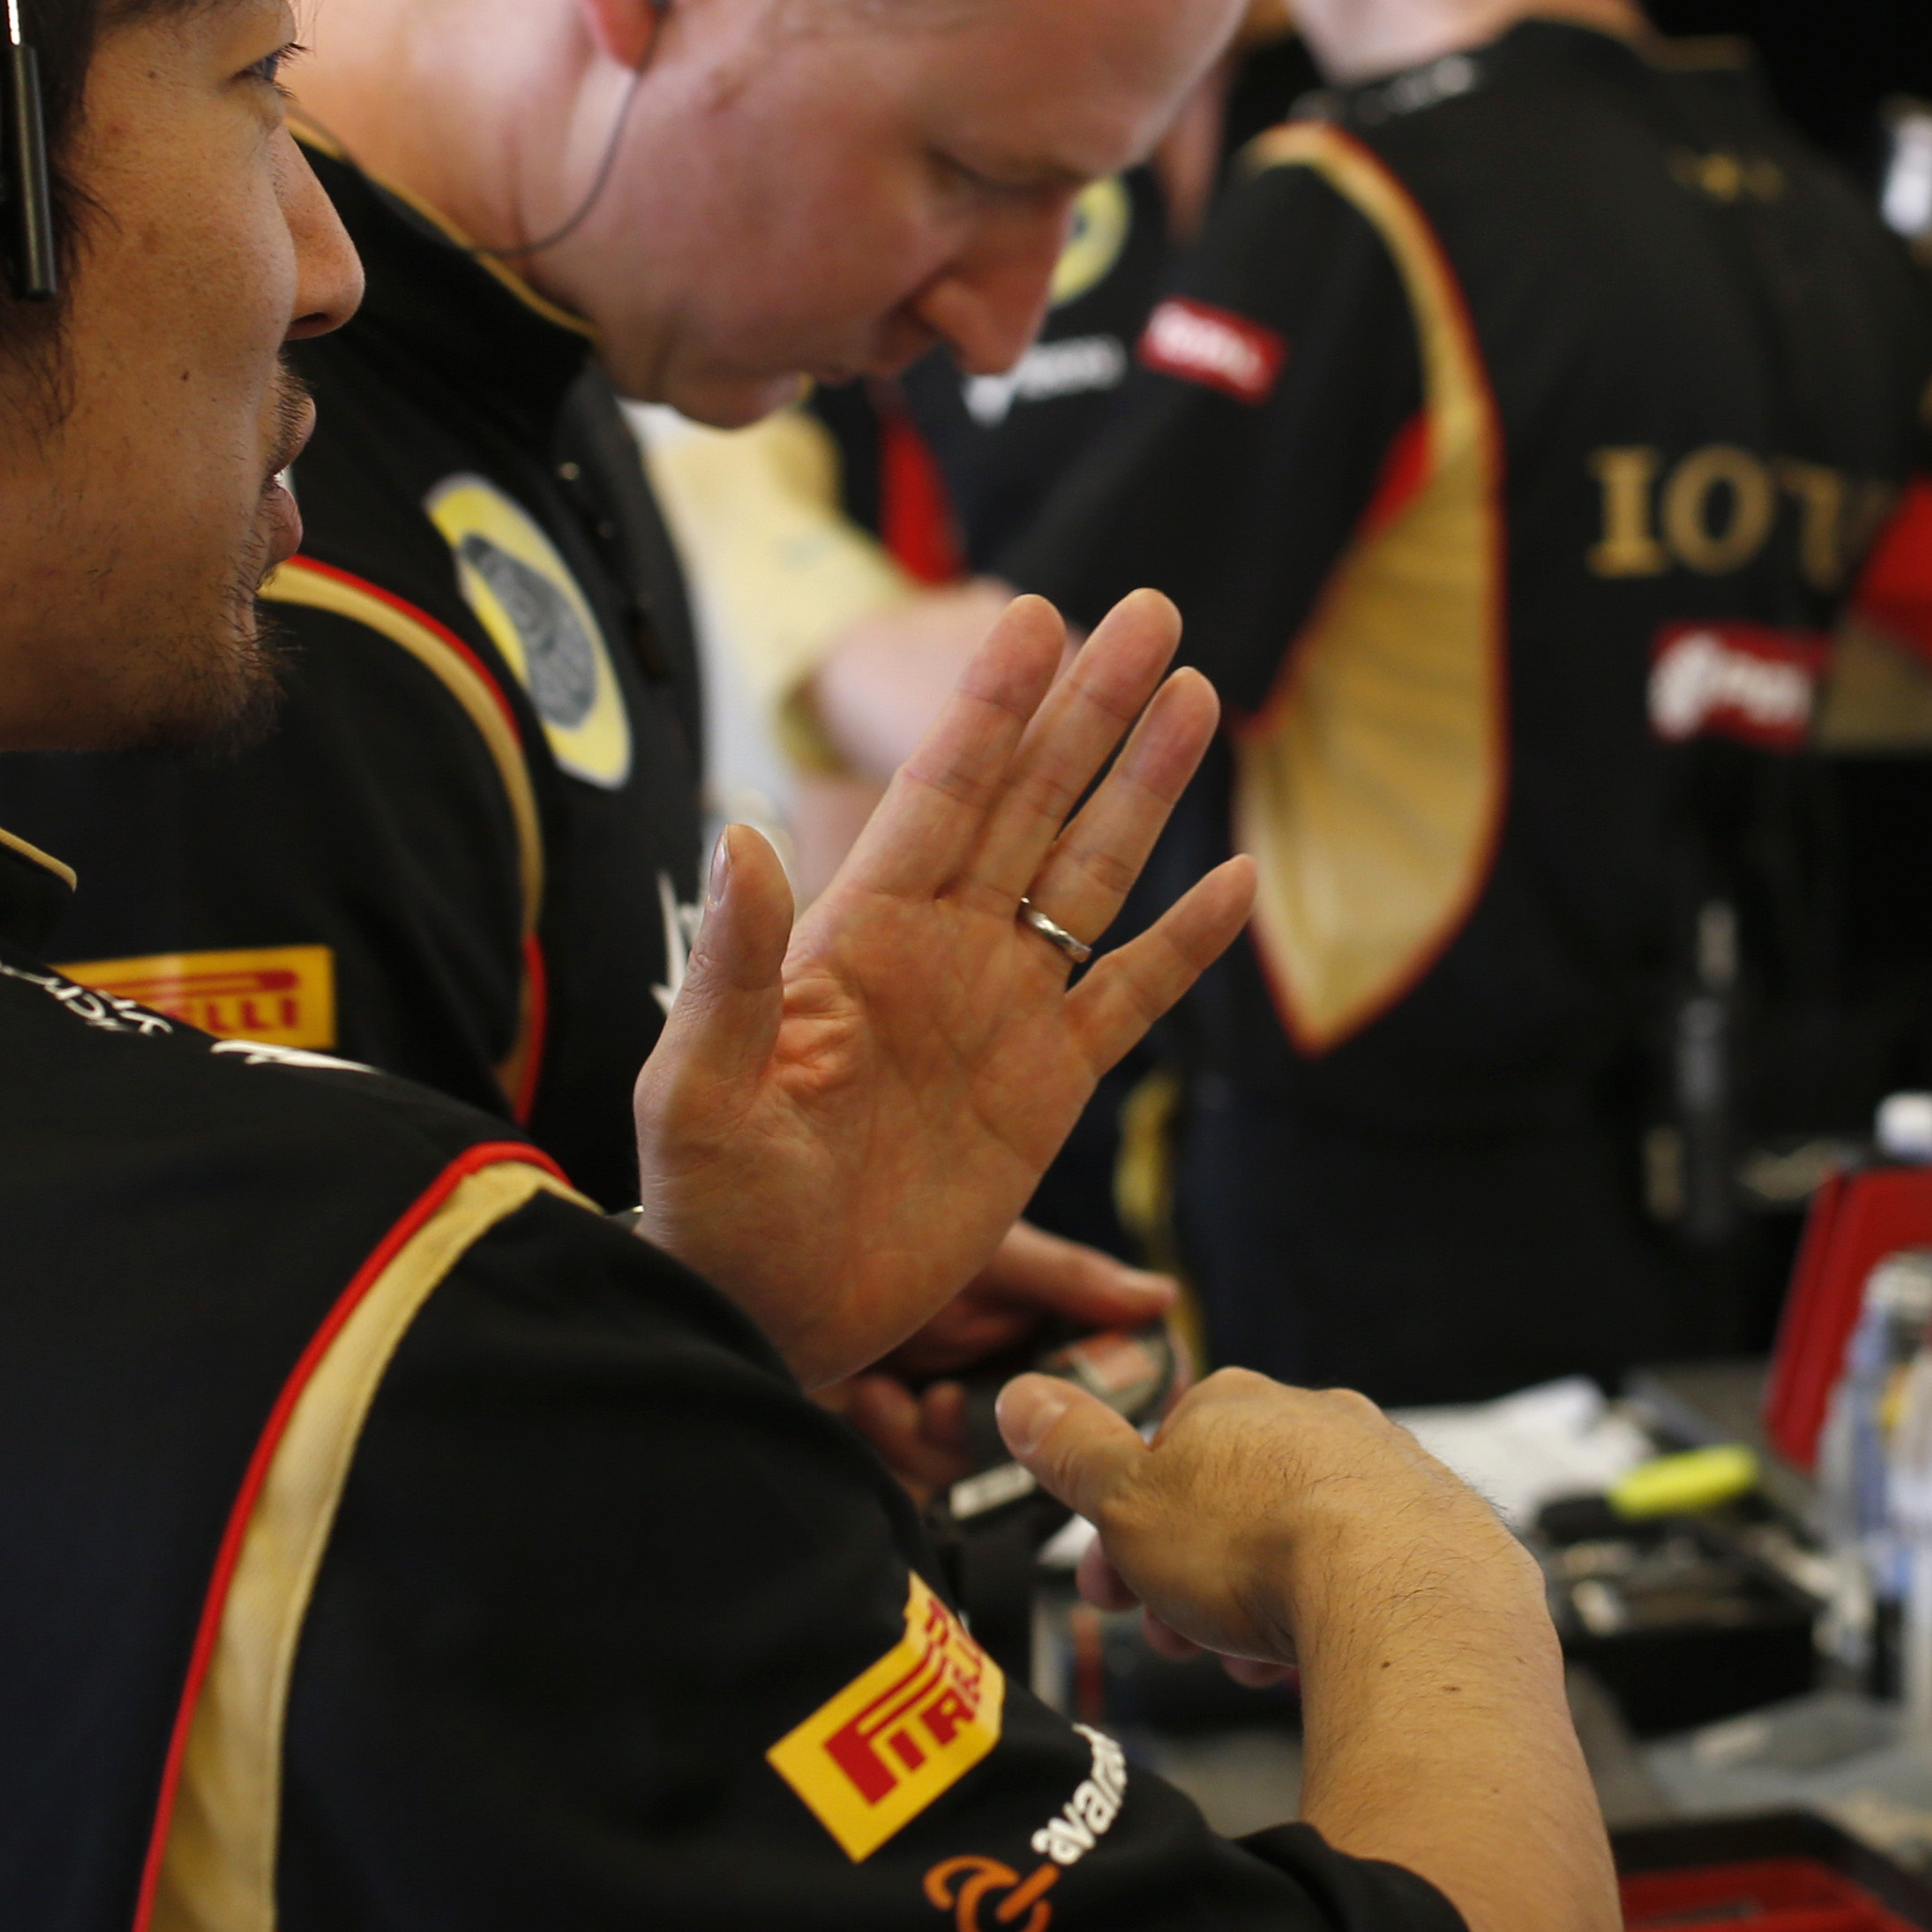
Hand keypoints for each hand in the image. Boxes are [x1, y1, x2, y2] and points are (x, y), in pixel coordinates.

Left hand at [635, 589, 1252, 1388]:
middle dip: (1091, 708)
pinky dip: (1185, 943)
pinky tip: (1235, 879)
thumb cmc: (710, 1209)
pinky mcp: (1047, 1089)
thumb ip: (733, 971)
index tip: (1034, 616)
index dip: (991, 706)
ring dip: (1146, 789)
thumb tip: (744, 838)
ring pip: (1091, 874)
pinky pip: (1130, 997)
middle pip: (1034, 802)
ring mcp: (1001, 1013)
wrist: (762, 1318)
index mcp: (859, 935)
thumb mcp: (696, 1093)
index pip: (940, 794)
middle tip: (1151, 613)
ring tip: (1198, 696)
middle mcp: (941, 951)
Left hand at [822, 1223, 1177, 1502]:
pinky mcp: (904, 1460)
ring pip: (993, 1475)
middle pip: (1053, 1444)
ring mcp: (953, 1423)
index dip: (1118, 1401)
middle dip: (1000, 1431)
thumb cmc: (875, 1245)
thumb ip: (1070, 1280)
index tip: (1113, 1417)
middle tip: (948, 1398)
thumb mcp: (985, 1255)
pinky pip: (935, 1492)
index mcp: (1037, 1325)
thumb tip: (1163, 1297)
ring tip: (892, 1393)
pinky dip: (901, 1451)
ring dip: (937, 1438)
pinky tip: (870, 1402)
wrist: (768, 1293)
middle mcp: (1004, 1377)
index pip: (1108, 1375)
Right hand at [994, 1365, 1526, 1692]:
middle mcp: (1317, 1421)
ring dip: (1248, 1611)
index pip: (1161, 1457)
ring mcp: (1385, 1472)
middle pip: (1225, 1508)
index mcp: (1236, 1404)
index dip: (1123, 1531)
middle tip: (1168, 1639)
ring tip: (1237, 1662)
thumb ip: (1073, 1452)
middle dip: (1184, 1581)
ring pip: (1291, 1549)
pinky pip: (1357, 1578)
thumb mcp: (1127, 1503)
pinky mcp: (1435, 1530)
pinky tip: (1299, 1662)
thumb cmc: (1256, 1546)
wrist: (1401, 1597)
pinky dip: (1320, 1620)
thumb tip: (1021, 1396)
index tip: (1108, 1588)